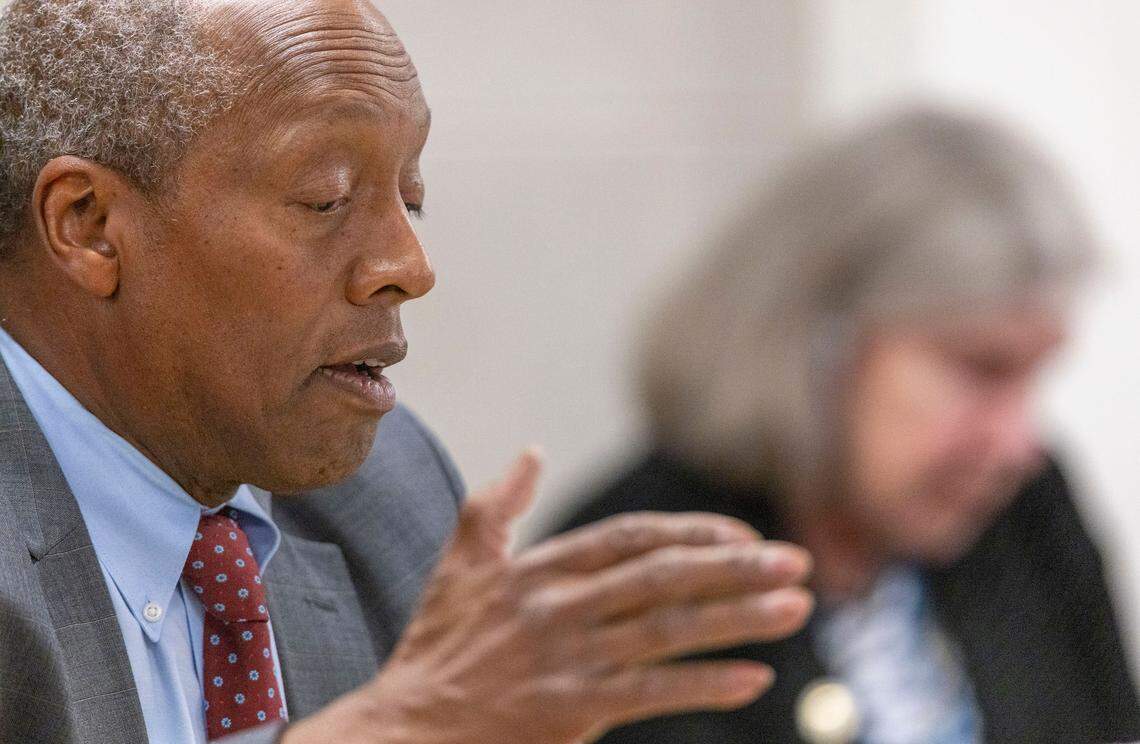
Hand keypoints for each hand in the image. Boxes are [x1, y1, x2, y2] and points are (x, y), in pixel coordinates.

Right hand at [283, 449, 812, 743]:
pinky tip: (754, 679)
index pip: (632, 537)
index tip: (747, 537)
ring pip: (667, 629)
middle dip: (736, 567)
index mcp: (539, 567)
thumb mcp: (460, 562)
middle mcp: (558, 605)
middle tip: (798, 562)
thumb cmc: (436, 645)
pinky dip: (704, 685)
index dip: (694, 533)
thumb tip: (531, 451)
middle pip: (662, 576)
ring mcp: (566, 657)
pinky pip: (649, 694)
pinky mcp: (570, 710)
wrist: (402, 729)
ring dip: (738, 618)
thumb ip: (497, 503)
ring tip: (796, 608)